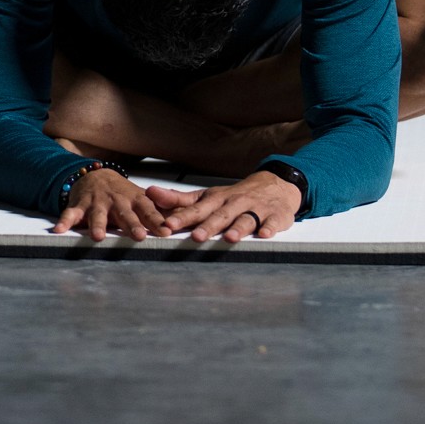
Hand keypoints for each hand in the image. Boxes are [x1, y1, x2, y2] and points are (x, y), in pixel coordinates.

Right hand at [50, 164, 180, 242]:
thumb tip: (189, 221)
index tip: (167, 232)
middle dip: (131, 225)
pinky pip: (71, 214)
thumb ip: (162, 211)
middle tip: (139, 236)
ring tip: (97, 237)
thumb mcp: (143, 199)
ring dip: (97, 225)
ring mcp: (97, 202)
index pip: (149, 211)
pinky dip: (65, 221)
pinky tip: (59, 230)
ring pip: (97, 215)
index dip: (158, 221)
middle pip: (125, 214)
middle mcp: (117, 201)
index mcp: (135, 200)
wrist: (96, 176)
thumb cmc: (124, 194)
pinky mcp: (79, 205)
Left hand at [158, 169, 303, 243]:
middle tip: (196, 237)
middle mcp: (235, 203)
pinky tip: (264, 234)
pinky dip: (268, 228)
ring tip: (229, 238)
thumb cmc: (234, 196)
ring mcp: (256, 209)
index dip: (182, 217)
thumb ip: (178, 199)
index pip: (196, 209)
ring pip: (245, 219)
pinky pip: (272, 223)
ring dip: (238, 228)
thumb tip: (149, 193)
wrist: (274, 185)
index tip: (168, 225)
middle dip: (208, 226)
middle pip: (220, 215)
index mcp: (216, 199)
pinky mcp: (275, 216)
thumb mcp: (207, 196)